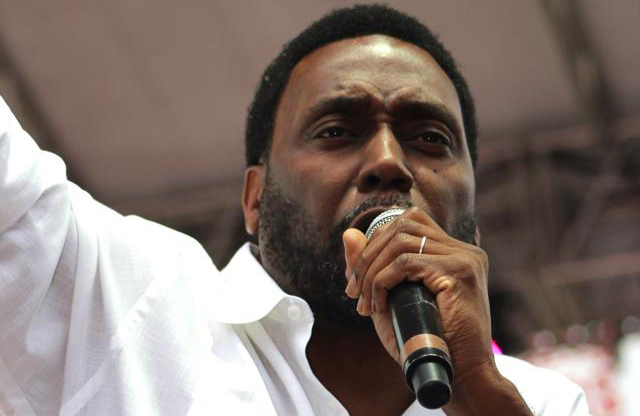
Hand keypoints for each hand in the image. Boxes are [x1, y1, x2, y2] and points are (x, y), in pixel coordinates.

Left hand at [342, 207, 510, 409]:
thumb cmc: (426, 342)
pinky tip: (379, 307)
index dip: (376, 242)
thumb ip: (371, 266)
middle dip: (368, 257)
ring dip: (372, 272)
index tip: (358, 279)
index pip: (410, 221)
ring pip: (401, 242)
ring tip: (365, 303)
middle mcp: (463, 250)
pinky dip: (382, 282)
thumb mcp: (390, 299)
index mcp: (454, 253)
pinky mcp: (458, 274)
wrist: (460, 377)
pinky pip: (406, 263)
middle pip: (402, 225)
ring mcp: (464, 259)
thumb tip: (349, 233)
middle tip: (353, 291)